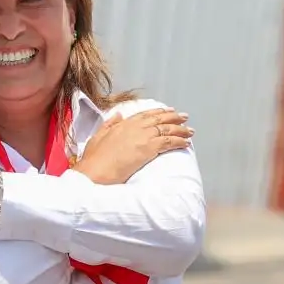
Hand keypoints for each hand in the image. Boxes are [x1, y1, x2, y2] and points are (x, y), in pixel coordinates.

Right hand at [74, 109, 192, 184]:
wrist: (94, 171)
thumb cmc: (93, 160)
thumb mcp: (97, 137)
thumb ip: (108, 125)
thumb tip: (118, 115)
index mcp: (122, 124)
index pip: (145, 114)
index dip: (158, 112)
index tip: (168, 111)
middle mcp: (134, 127)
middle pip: (159, 119)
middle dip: (174, 118)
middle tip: (184, 117)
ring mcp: (142, 137)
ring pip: (167, 129)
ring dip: (180, 129)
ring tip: (190, 131)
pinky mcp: (148, 149)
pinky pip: (168, 142)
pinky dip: (179, 141)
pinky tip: (186, 143)